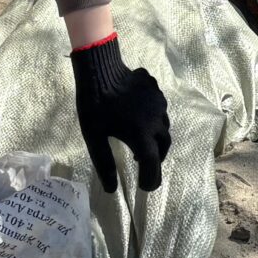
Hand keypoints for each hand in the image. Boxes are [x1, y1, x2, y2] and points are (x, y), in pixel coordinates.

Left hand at [69, 36, 170, 195]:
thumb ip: (105, 164)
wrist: (101, 68)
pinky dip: (153, 121)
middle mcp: (156, 122)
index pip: (152, 165)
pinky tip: (138, 117)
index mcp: (141, 135)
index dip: (151, 179)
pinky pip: (159, 111)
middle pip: (163, 147)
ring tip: (139, 141)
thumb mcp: (94, 138)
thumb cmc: (94, 105)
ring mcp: (159, 105)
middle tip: (144, 166)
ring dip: (155, 139)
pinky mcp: (157, 92)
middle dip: (156, 159)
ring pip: (163, 128)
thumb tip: (111, 189)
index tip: (145, 188)